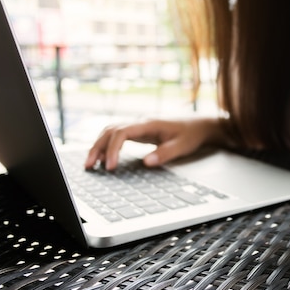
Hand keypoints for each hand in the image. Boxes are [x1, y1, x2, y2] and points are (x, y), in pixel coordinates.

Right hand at [84, 116, 223, 169]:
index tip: (110, 167)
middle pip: (111, 130)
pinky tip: (103, 158)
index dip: (113, 149)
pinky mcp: (139, 131)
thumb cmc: (192, 134)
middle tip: (89, 166)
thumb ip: (165, 153)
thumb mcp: (182, 146)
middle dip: (98, 147)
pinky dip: (107, 145)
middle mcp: (140, 122)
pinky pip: (118, 136)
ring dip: (99, 146)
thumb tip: (146, 162)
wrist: (200, 125)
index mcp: (149, 124)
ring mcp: (139, 126)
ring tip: (91, 164)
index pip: (122, 132)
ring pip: (111, 131)